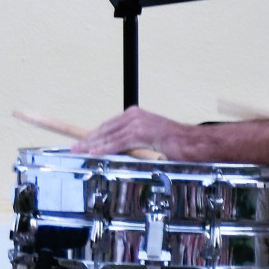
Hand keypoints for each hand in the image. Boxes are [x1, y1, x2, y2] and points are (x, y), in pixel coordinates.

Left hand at [76, 105, 191, 158]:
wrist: (194, 142)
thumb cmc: (175, 144)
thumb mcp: (150, 140)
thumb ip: (135, 143)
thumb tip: (122, 152)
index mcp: (135, 115)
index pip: (109, 125)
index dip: (93, 134)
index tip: (81, 142)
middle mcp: (134, 116)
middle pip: (105, 128)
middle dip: (88, 139)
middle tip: (74, 147)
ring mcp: (138, 123)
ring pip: (109, 135)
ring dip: (92, 144)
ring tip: (78, 150)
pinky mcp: (142, 133)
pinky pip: (119, 142)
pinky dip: (105, 148)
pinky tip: (94, 152)